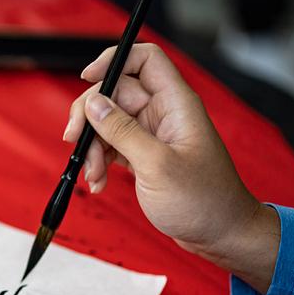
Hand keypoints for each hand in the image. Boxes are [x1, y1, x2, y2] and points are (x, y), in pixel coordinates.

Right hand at [65, 44, 279, 293]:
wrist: (219, 234)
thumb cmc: (202, 201)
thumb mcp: (156, 165)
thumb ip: (122, 131)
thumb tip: (94, 103)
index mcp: (175, 105)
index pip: (144, 60)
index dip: (113, 61)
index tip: (86, 79)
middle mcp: (164, 115)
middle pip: (116, 94)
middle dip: (91, 117)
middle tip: (75, 141)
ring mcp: (153, 136)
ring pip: (109, 123)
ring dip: (93, 146)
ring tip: (93, 174)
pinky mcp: (145, 156)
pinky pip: (113, 147)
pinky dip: (101, 162)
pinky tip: (99, 182)